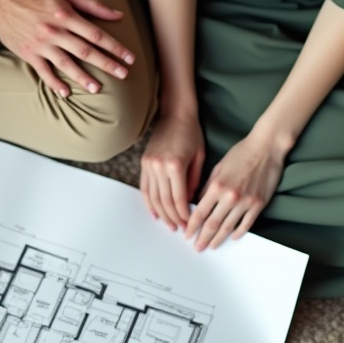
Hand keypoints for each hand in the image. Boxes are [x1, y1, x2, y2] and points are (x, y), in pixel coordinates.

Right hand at [0, 0, 134, 95]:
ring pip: (66, 64)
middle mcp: (55, 31)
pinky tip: (66, 93)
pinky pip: (43, 72)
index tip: (129, 58)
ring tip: (97, 89)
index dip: (115, 47)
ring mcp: (41, 44)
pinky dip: (54, 83)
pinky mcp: (28, 53)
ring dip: (83, 78)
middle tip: (123, 75)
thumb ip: (92, 4)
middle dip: (107, 64)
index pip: (96, 34)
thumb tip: (118, 15)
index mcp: (66, 15)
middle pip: (86, 51)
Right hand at [140, 113, 205, 230]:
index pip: (178, 198)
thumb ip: (194, 182)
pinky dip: (149, 202)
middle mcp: (159, 166)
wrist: (175, 114)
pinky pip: (145, 188)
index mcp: (175, 165)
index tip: (189, 224)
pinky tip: (154, 213)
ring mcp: (149, 165)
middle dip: (172, 217)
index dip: (183, 214)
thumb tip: (190, 203)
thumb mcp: (199, 158)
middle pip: (164, 201)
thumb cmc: (191, 133)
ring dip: (161, 213)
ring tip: (168, 224)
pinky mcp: (144, 163)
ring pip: (153, 197)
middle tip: (179, 228)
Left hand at [185, 131, 286, 250]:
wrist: (266, 147)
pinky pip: (246, 223)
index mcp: (217, 186)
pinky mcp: (259, 204)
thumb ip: (207, 187)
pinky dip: (238, 232)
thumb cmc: (241, 153)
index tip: (187, 234)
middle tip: (197, 247)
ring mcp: (246, 202)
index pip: (200, 212)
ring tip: (212, 246)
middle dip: (202, 238)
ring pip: (228, 227)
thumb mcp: (218, 167)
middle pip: (212, 224)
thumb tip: (198, 203)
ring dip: (218, 239)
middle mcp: (230, 197)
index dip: (192, 226)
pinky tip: (232, 237)